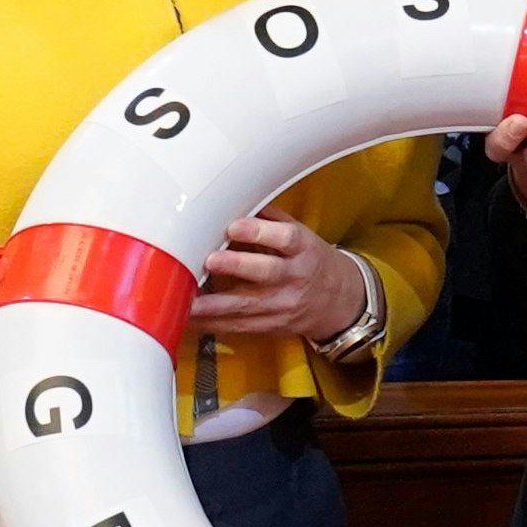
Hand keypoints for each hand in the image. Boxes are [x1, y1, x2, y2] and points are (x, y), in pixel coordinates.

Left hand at [191, 210, 364, 342]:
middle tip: (209, 260)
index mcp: (304, 250)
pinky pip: (239, 326)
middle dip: (236, 267)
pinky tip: (192, 318)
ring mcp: (282, 305)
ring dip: (215, 305)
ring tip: (189, 300)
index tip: (234, 225)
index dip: (261, 231)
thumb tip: (236, 200)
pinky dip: (213, 323)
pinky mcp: (270, 326)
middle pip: (266, 272)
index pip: (286, 238)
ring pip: (248, 306)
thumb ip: (271, 220)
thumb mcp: (302, 236)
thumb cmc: (310, 262)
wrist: (338, 303)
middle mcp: (295, 278)